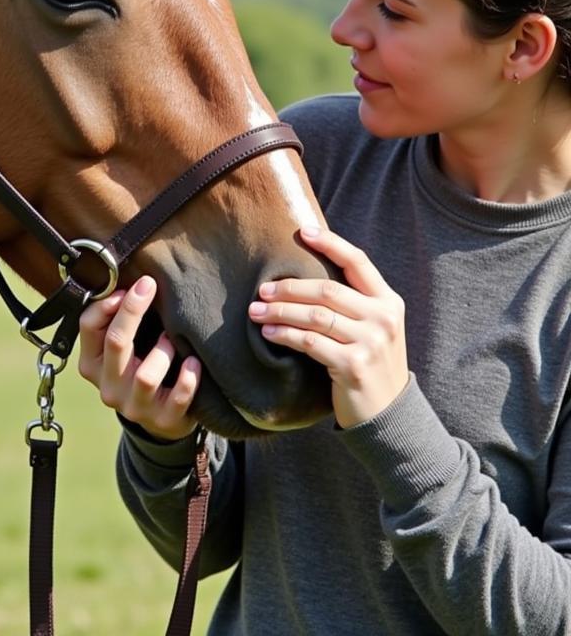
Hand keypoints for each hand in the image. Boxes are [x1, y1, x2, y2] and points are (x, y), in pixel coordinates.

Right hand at [78, 275, 200, 440]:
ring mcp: (134, 407)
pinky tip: (194, 363)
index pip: (88, 326)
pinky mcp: (163, 420)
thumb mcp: (121, 347)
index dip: (107, 302)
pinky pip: (178, 398)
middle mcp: (108, 387)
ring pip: (146, 376)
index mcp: (91, 364)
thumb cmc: (139, 366)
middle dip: (133, 310)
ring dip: (163, 351)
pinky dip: (188, 378)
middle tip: (149, 286)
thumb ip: (115, 320)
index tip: (131, 285)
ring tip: (172, 339)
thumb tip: (129, 284)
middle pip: (116, 342)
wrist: (160, 416)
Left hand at [247, 226, 408, 428]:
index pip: (358, 261)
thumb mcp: (373, 328)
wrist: (389, 414)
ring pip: (315, 315)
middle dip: (289, 288)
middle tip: (262, 290)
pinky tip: (269, 333)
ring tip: (257, 311)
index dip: (330, 243)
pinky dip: (286, 335)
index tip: (302, 232)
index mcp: (388, 301)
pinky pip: (310, 342)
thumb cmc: (370, 363)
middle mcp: (383, 318)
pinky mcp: (354, 365)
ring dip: (280, 311)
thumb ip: (352, 302)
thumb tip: (304, 274)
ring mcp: (371, 342)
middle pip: (327, 290)